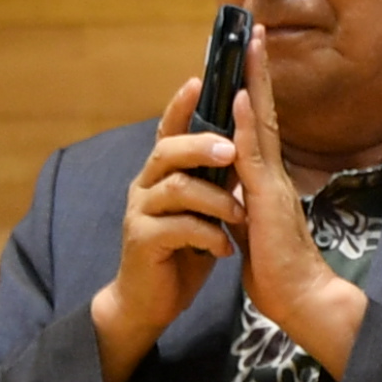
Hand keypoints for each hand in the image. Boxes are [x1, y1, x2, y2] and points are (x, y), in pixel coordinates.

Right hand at [85, 71, 245, 381]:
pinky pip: (177, 227)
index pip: (171, 130)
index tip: (198, 78)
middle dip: (202, 144)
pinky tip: (225, 249)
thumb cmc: (183, 253)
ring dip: (216, 199)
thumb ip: (214, 179)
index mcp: (164, 174)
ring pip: (176, 188)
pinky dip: (208, 235)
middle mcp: (146, 186)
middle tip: (233, 149)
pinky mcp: (142, 242)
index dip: (181, 104)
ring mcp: (141, 213)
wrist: (153, 303)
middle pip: (168, 150)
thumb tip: (241, 144)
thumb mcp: (205, 210)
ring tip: (240, 216)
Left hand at [230, 35, 366, 381]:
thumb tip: (235, 185)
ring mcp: (274, 182)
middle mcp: (275, 173)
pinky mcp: (268, 198)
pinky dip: (245, 121)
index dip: (253, 90)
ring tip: (249, 43)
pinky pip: (253, 153)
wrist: (302, 300)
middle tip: (252, 29)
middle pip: (263, 111)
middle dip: (257, 70)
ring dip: (253, 80)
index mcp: (270, 181)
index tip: (247, 56)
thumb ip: (248, 200)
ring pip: (260, 121)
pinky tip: (238, 95)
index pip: (259, 126)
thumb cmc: (279, 272)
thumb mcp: (256, 228)